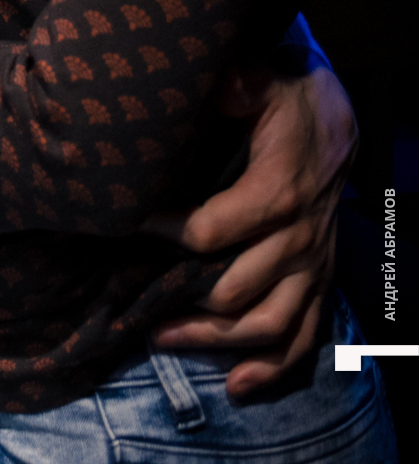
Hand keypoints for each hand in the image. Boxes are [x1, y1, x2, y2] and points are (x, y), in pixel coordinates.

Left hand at [145, 63, 355, 397]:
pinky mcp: (318, 280)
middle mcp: (298, 238)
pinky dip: (273, 369)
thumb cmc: (285, 95)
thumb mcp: (261, 78)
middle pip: (235, 292)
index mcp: (278, 191)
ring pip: (268, 326)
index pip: (214, 231)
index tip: (130, 225)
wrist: (332, 116)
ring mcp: (311, 266)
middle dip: (181, 304)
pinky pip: (306, 337)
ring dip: (215, 344)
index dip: (168, 234)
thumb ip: (236, 82)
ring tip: (164, 340)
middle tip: (133, 306)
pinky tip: (236, 385)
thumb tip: (212, 81)